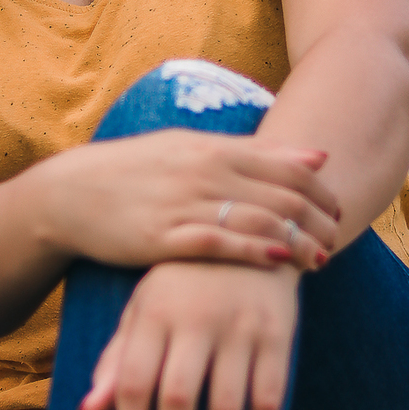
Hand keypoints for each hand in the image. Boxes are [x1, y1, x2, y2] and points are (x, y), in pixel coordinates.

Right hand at [42, 130, 338, 273]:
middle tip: (337, 239)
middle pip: (282, 194)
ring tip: (320, 259)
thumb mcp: (191, 149)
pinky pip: (220, 243)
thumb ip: (253, 153)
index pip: (287, 164)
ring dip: (298, 241)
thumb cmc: (137, 172)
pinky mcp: (164, 237)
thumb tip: (315, 155)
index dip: (320, 189)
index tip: (338, 210)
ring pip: (259, 219)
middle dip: (317, 219)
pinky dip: (255, 250)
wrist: (70, 194)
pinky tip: (280, 262)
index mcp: (213, 148)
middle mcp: (204, 171)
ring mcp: (184, 204)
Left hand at [78, 259, 298, 409]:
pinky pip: (269, 397)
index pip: (133, 382)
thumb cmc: (183, 282)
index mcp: (154, 312)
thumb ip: (116, 359)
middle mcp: (196, 320)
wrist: (251, 230)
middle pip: (177, 400)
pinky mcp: (278, 335)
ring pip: (226, 407)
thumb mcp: (143, 308)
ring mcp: (241, 327)